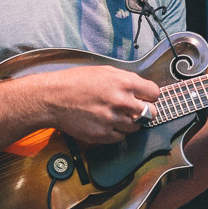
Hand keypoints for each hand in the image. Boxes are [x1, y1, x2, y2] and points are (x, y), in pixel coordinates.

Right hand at [37, 66, 159, 144]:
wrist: (53, 98)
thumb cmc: (75, 82)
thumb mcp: (104, 71)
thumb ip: (126, 79)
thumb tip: (141, 88)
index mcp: (124, 82)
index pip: (154, 93)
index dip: (150, 95)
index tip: (146, 98)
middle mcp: (121, 102)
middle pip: (151, 113)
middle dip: (145, 111)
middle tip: (135, 110)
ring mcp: (113, 120)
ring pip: (136, 127)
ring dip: (130, 122)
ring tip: (116, 115)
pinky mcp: (103, 135)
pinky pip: (121, 137)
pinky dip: (117, 132)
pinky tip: (107, 123)